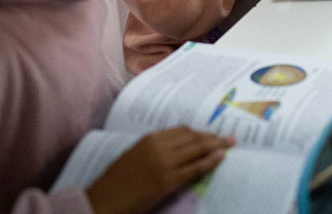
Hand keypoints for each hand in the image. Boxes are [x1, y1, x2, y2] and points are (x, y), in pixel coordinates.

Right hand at [86, 127, 233, 213]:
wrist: (103, 201)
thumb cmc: (114, 183)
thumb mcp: (132, 157)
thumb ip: (153, 150)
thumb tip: (174, 149)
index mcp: (149, 139)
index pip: (182, 131)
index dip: (198, 132)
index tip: (209, 134)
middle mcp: (159, 147)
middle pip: (193, 137)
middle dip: (212, 137)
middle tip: (227, 137)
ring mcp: (164, 163)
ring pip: (198, 149)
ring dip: (216, 146)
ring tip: (229, 144)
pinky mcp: (168, 181)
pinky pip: (195, 168)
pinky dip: (210, 161)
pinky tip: (220, 158)